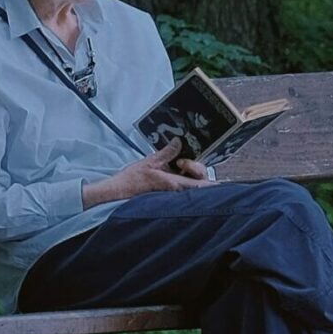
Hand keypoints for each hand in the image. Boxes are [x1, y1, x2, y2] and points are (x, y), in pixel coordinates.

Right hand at [81, 139, 213, 207]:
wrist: (119, 191)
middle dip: (196, 168)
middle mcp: (177, 190)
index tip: (213, 175)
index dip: (211, 183)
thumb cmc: (132, 180)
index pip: (200, 186)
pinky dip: (183, 173)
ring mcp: (173, 191)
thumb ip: (167, 152)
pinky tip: (174, 166)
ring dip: (189, 171)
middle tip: (181, 161)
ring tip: (177, 163)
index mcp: (175, 184)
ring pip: (192, 182)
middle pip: (200, 183)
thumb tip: (179, 141)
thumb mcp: (150, 161)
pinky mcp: (168, 190)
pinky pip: (183, 182)